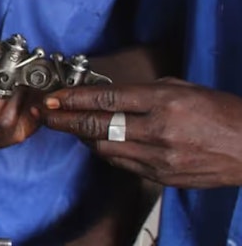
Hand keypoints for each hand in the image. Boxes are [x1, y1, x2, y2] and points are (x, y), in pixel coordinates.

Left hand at [43, 78, 241, 187]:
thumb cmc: (219, 112)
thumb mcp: (182, 88)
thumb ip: (143, 92)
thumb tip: (107, 94)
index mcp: (164, 101)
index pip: (106, 99)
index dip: (73, 98)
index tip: (53, 96)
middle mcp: (159, 130)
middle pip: (97, 125)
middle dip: (65, 119)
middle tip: (46, 114)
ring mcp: (159, 157)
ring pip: (104, 147)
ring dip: (83, 136)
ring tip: (71, 125)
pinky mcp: (161, 177)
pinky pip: (121, 164)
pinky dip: (106, 151)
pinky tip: (99, 141)